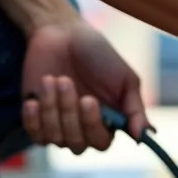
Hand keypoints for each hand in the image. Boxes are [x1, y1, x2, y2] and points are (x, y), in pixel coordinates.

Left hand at [20, 20, 151, 153]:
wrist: (61, 33)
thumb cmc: (98, 54)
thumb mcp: (125, 79)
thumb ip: (135, 109)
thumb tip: (144, 135)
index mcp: (109, 122)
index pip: (102, 143)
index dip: (93, 126)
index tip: (88, 100)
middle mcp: (84, 128)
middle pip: (78, 144)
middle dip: (69, 112)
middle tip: (66, 80)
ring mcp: (59, 126)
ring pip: (55, 138)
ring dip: (51, 108)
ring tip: (51, 79)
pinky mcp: (36, 120)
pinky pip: (35, 135)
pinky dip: (33, 119)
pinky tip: (33, 100)